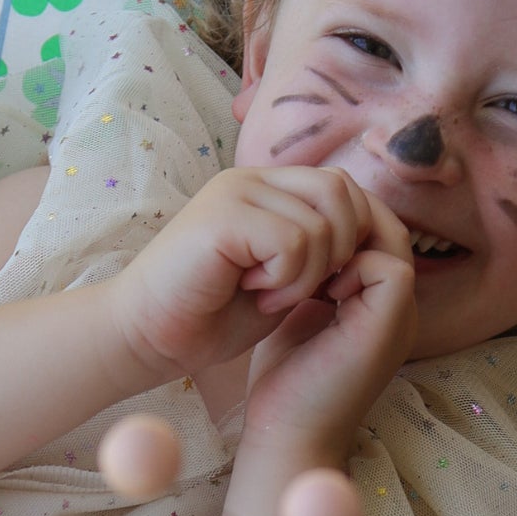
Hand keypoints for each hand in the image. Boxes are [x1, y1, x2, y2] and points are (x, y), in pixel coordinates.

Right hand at [108, 167, 403, 377]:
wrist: (146, 336)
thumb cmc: (211, 314)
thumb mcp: (282, 276)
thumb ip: (317, 249)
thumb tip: (370, 237)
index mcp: (267, 188)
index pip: (343, 187)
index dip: (351, 236)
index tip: (324, 282)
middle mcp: (253, 179)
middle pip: (342, 191)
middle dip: (339, 250)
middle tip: (301, 288)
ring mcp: (237, 191)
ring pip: (321, 223)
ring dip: (307, 274)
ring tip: (268, 292)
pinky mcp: (224, 215)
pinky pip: (293, 241)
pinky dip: (286, 279)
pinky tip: (254, 292)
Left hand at [241, 225, 417, 459]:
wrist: (285, 432)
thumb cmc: (285, 379)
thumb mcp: (299, 310)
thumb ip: (311, 274)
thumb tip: (300, 232)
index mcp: (379, 299)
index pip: (376, 226)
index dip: (340, 220)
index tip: (296, 242)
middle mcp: (399, 304)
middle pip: (388, 224)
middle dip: (343, 222)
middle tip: (301, 242)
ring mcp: (401, 316)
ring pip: (393, 238)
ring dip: (345, 241)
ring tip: (308, 266)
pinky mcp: (390, 327)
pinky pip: (390, 270)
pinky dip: (352, 267)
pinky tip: (318, 291)